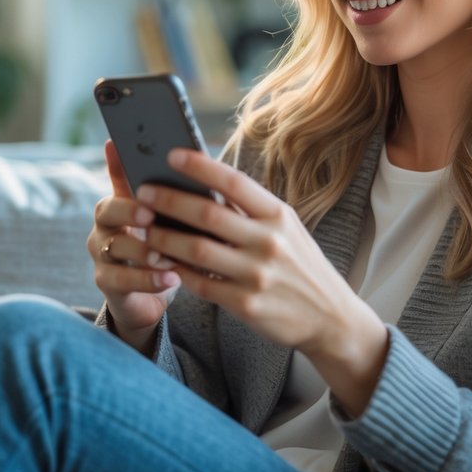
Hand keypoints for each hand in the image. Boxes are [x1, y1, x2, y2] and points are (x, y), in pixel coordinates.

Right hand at [87, 140, 180, 352]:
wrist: (150, 294)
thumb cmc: (165, 249)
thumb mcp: (172, 223)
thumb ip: (179, 200)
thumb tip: (204, 169)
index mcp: (122, 202)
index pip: (116, 178)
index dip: (118, 165)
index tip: (121, 150)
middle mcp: (105, 225)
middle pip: (107, 210)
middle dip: (128, 210)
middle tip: (149, 214)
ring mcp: (102, 254)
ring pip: (116, 247)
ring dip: (144, 251)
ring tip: (167, 256)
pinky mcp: (106, 282)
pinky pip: (123, 281)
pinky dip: (149, 279)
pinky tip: (172, 278)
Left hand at [138, 148, 388, 415]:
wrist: (330, 316)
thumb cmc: (299, 264)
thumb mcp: (286, 229)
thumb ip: (250, 211)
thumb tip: (202, 185)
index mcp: (278, 215)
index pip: (234, 182)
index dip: (201, 166)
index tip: (171, 155)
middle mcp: (269, 241)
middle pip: (208, 214)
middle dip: (169, 201)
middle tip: (141, 192)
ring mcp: (257, 274)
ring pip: (195, 249)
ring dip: (163, 237)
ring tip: (143, 229)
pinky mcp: (245, 304)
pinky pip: (199, 283)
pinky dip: (176, 270)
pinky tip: (162, 262)